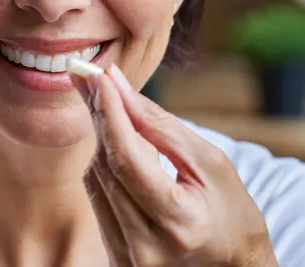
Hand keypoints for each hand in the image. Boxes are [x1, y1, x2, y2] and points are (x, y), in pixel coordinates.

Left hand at [70, 65, 277, 266]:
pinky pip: (97, 195)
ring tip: (106, 104)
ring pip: (95, 178)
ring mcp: (126, 256)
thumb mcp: (209, 163)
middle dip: (100, 116)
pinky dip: (103, 162)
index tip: (100, 78)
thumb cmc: (231, 212)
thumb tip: (118, 88)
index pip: (126, 158)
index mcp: (178, 222)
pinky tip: (112, 141)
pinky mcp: (115, 255)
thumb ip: (161, 126)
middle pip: (106, 165)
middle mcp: (145, 246)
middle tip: (95, 80)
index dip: (110, 113)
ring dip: (100, 137)